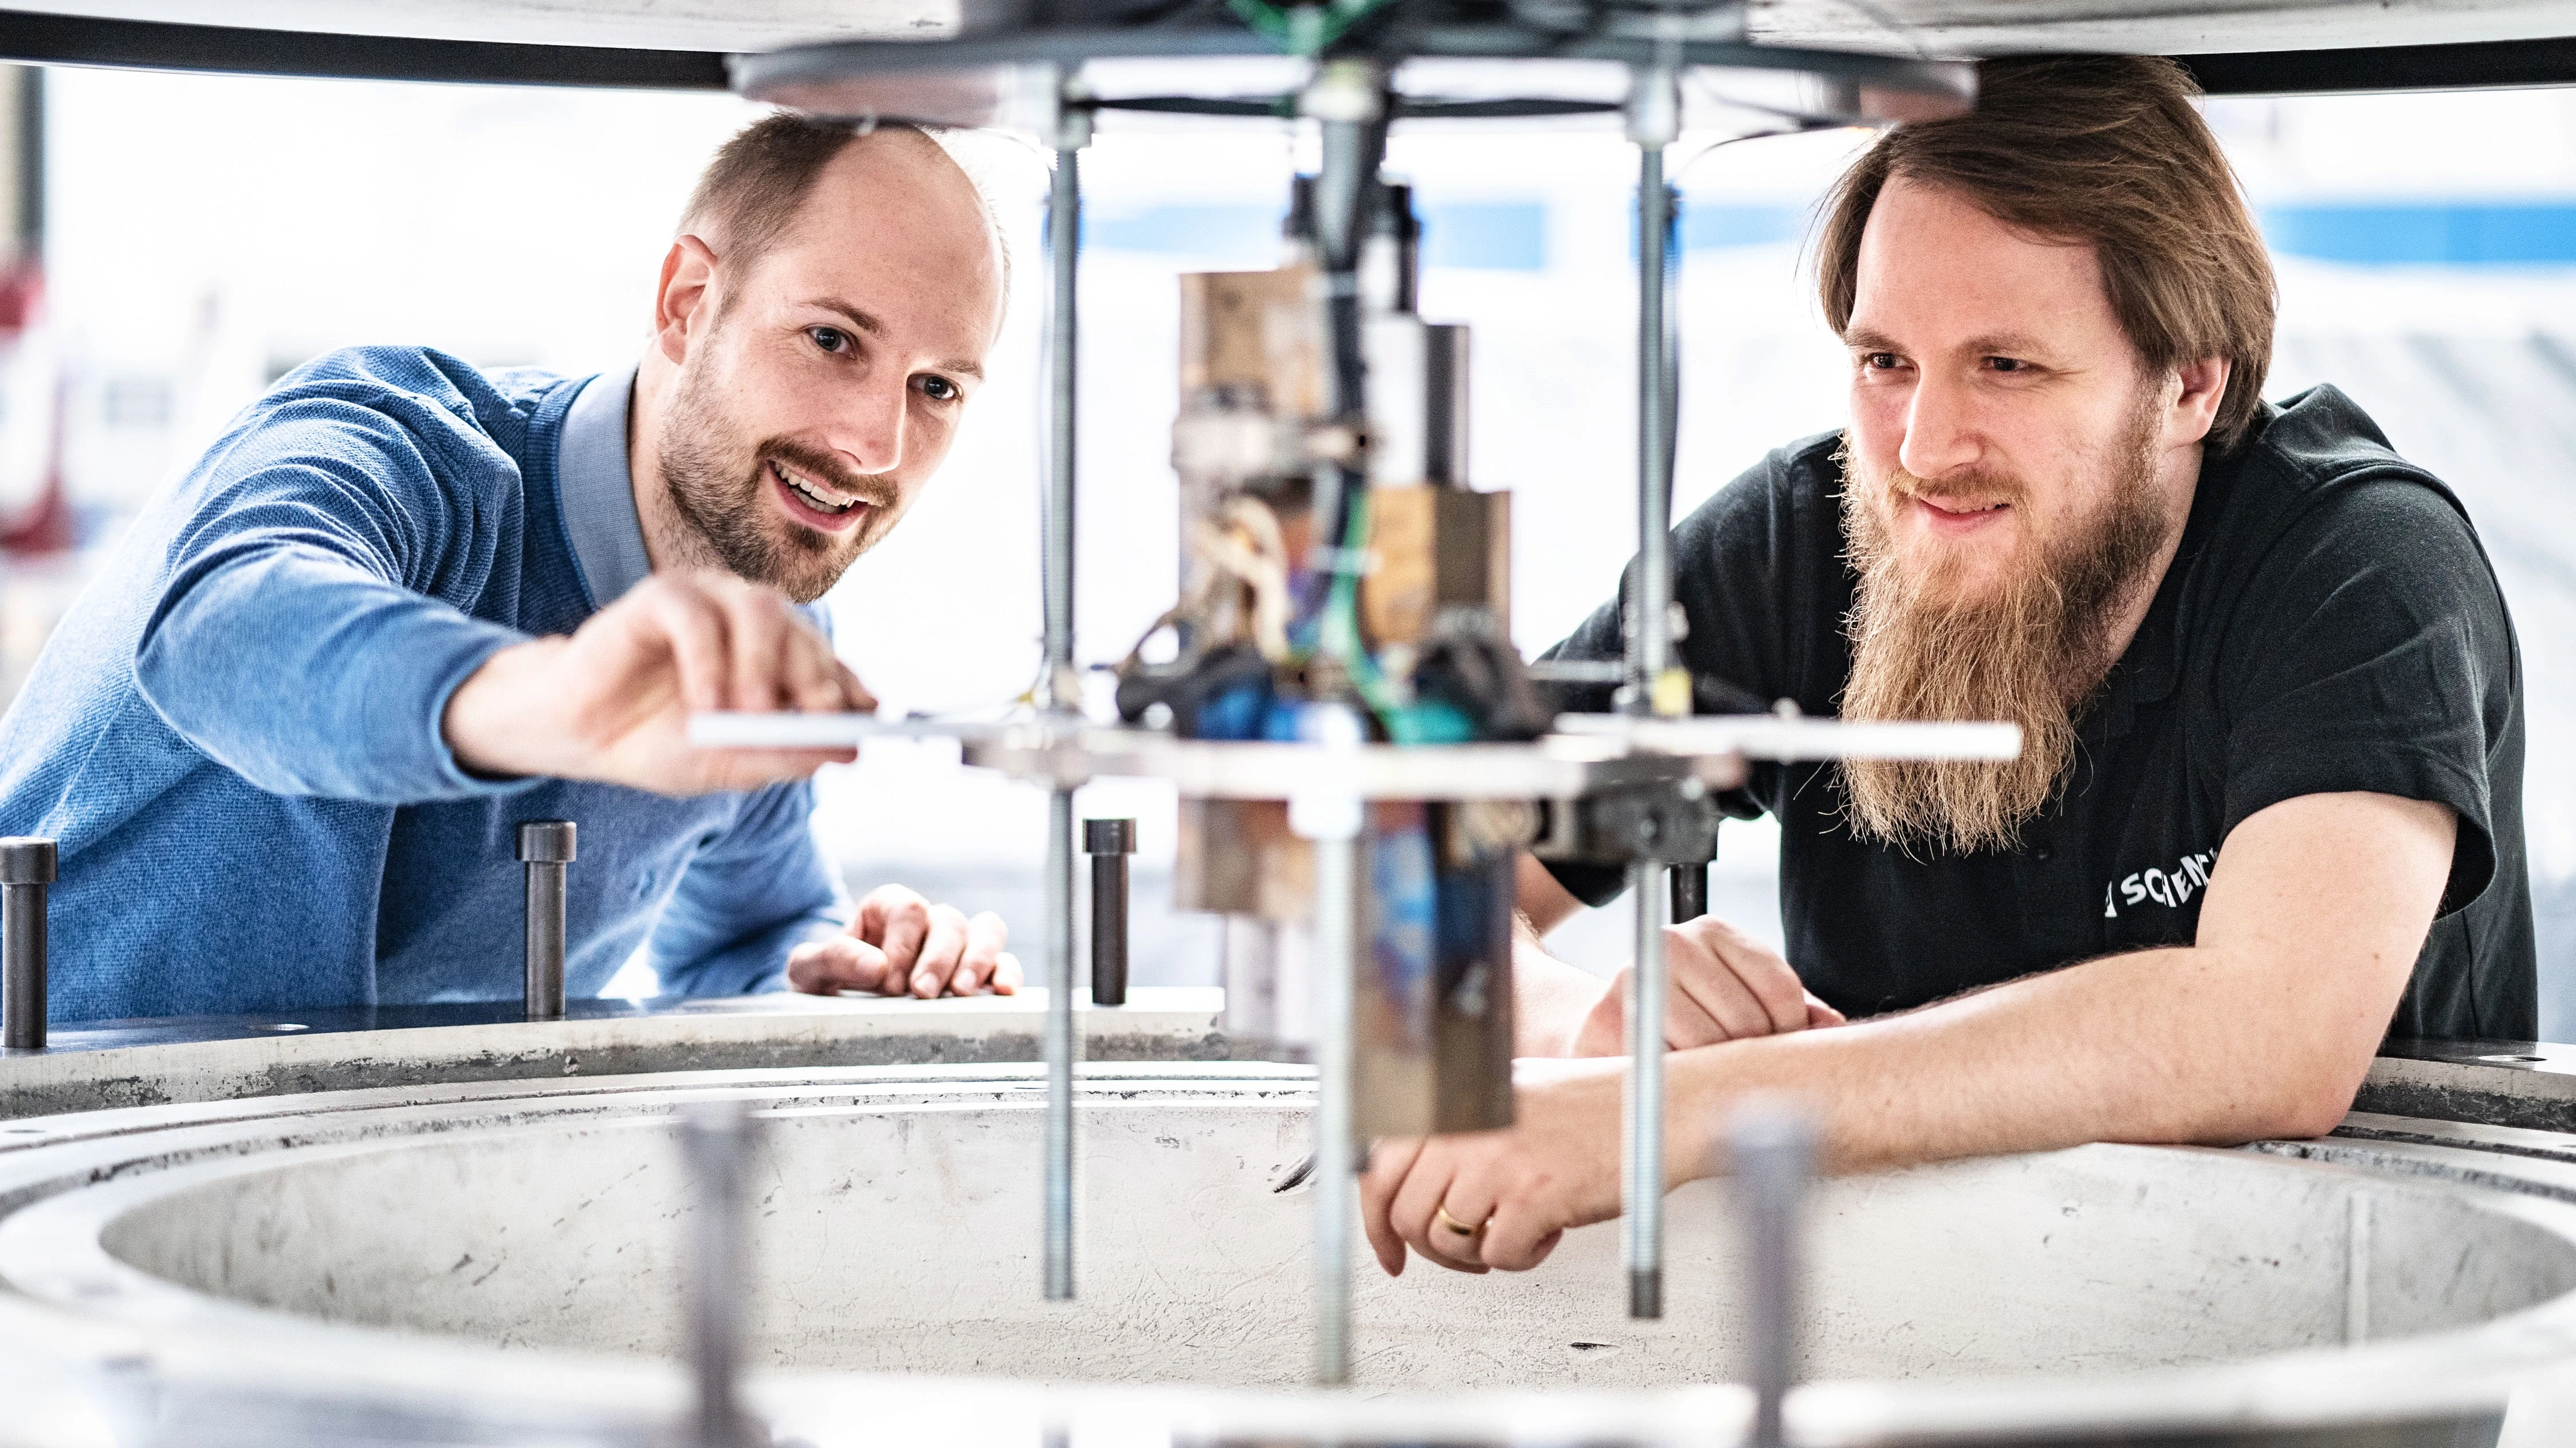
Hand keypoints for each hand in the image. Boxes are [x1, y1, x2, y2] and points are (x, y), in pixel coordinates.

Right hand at [442, 570, 873, 794]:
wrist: (581, 736)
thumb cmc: (658, 744)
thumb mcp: (729, 765)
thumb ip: (784, 754)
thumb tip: (848, 749)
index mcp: (781, 661)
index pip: (833, 667)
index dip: (852, 692)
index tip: (865, 723)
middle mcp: (754, 623)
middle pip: (804, 634)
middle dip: (814, 679)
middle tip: (815, 719)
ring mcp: (711, 602)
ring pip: (761, 611)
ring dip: (763, 666)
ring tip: (748, 716)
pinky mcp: (663, 597)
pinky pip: (697, 616)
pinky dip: (708, 661)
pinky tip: (702, 704)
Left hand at [786, 884, 1022, 997]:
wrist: (839, 1001)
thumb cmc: (828, 980)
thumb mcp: (809, 969)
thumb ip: (831, 959)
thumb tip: (876, 967)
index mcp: (889, 908)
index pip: (908, 908)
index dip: (901, 944)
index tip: (887, 983)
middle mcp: (928, 920)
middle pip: (948, 920)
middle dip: (937, 958)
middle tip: (921, 992)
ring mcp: (957, 944)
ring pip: (986, 931)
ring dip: (977, 960)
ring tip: (961, 992)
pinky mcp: (978, 971)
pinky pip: (1004, 961)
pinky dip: (1007, 973)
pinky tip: (1003, 992)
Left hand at [1360, 1060, 1634, 1275]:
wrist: (1656, 1106)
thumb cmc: (1591, 1106)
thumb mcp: (1504, 1097)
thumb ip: (1454, 1131)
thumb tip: (1406, 1187)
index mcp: (1454, 1101)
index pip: (1378, 1168)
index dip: (1375, 1222)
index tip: (1389, 1250)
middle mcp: (1467, 1127)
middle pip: (1406, 1215)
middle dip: (1430, 1250)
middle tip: (1463, 1254)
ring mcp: (1496, 1162)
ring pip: (1446, 1240)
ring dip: (1477, 1253)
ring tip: (1514, 1233)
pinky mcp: (1532, 1197)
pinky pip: (1497, 1256)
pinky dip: (1520, 1258)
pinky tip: (1546, 1233)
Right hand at [1570, 916, 1843, 1055]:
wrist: (1600, 1029)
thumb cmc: (1682, 1020)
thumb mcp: (1736, 1000)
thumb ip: (1788, 1011)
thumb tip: (1832, 1028)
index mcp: (1712, 932)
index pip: (1778, 987)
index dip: (1790, 1032)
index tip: (1775, 1051)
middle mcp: (1671, 943)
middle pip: (1747, 1022)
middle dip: (1752, 1059)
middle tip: (1737, 1073)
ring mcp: (1635, 978)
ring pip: (1709, 1049)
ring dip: (1715, 1077)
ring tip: (1705, 1077)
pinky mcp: (1607, 1019)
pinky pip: (1666, 1069)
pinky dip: (1676, 1086)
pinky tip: (1672, 1081)